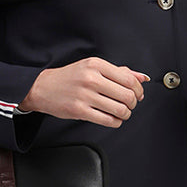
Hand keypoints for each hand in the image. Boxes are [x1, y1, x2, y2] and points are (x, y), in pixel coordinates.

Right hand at [20, 57, 150, 126]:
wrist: (43, 87)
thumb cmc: (70, 77)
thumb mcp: (93, 67)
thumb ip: (118, 71)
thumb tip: (142, 77)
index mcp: (96, 65)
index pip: (128, 79)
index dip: (138, 90)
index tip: (138, 94)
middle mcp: (91, 79)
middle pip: (127, 95)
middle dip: (133, 103)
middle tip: (130, 104)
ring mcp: (85, 95)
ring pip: (119, 109)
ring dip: (126, 114)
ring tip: (122, 112)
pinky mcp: (79, 111)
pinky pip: (108, 120)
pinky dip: (116, 122)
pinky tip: (113, 119)